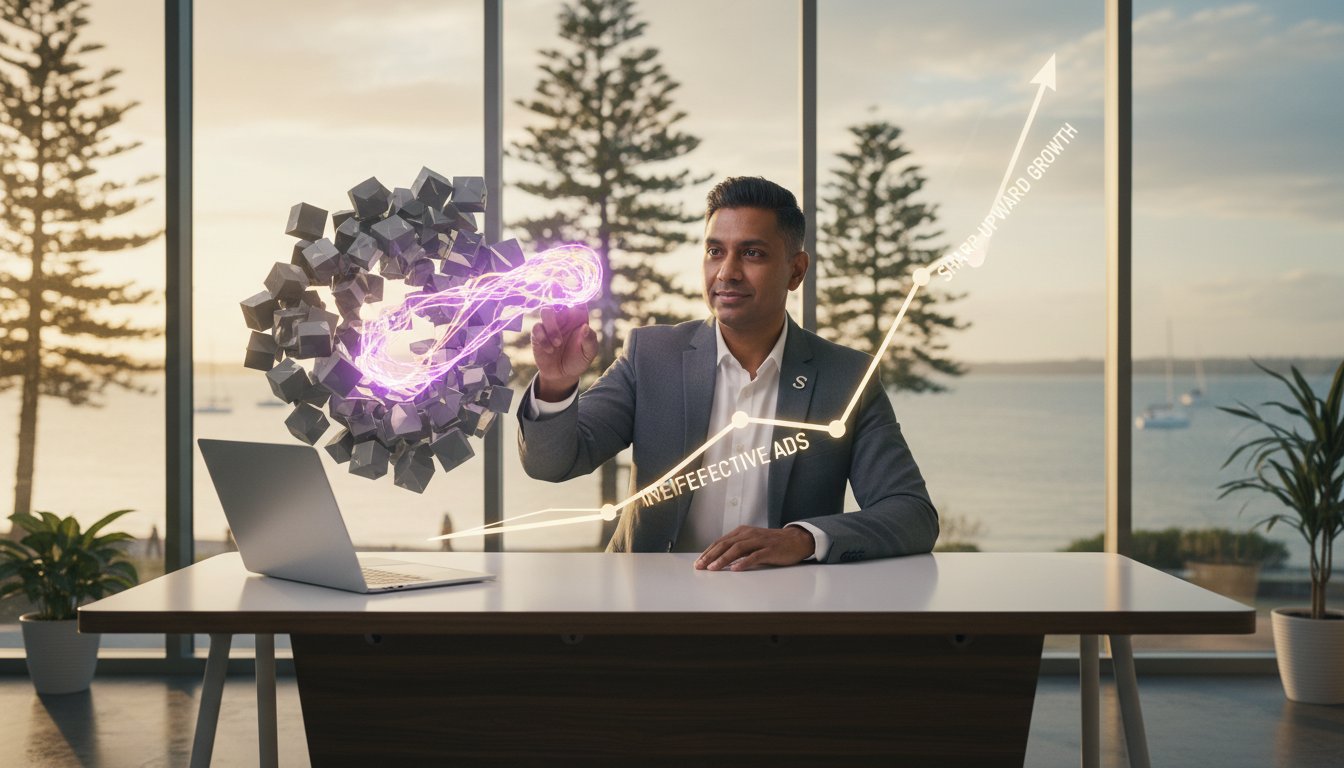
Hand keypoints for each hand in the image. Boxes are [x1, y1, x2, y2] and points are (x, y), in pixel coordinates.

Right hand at [532, 304, 596, 400]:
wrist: (562, 375)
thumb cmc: (579, 360)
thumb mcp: (589, 353)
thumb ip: (590, 340)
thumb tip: (585, 327)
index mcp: (578, 317)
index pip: (578, 299)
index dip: (576, 293)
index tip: (575, 295)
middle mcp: (564, 317)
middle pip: (558, 298)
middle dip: (557, 297)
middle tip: (561, 307)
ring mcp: (550, 324)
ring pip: (546, 311)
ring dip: (552, 327)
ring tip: (558, 344)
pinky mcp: (538, 334)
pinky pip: (537, 327)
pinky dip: (543, 339)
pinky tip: (549, 351)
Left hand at [694, 525, 814, 570]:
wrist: (796, 540)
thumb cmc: (772, 543)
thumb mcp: (752, 542)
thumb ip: (737, 548)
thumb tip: (719, 559)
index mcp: (742, 532)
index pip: (720, 542)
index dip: (708, 552)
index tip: (698, 562)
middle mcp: (749, 534)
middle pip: (725, 544)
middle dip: (711, 556)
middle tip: (700, 566)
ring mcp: (759, 541)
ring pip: (737, 549)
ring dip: (723, 559)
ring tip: (713, 568)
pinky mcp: (770, 550)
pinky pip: (755, 556)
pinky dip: (744, 562)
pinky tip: (735, 569)